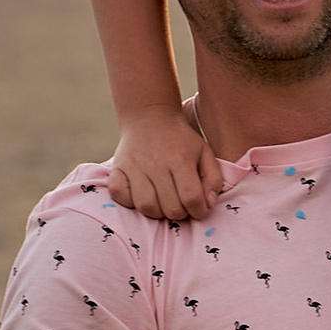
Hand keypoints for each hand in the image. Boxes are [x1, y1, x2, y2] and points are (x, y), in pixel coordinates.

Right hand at [106, 102, 220, 224]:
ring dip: (157, 212)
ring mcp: (134, 166)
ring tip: (163, 203)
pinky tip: (142, 195)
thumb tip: (207, 204)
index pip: (192, 198)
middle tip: (181, 204)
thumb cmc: (180, 139)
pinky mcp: (117, 168)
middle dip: (180, 213)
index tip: (199, 209)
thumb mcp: (204, 152)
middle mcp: (156, 163)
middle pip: (170, 207)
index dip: (199, 211)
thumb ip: (212, 179)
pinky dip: (130, 202)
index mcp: (180, 159)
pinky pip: (120, 195)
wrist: (150, 116)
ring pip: (146, 206)